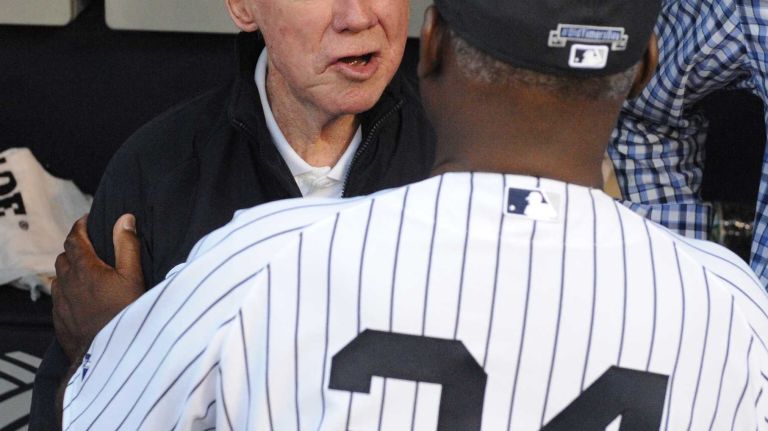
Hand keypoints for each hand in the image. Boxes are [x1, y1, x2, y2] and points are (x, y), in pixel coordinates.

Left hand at [51, 214, 145, 361]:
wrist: (108, 355)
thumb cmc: (125, 313)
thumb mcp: (133, 276)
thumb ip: (127, 245)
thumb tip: (124, 219)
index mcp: (85, 268)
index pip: (75, 238)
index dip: (80, 226)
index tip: (87, 220)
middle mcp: (67, 282)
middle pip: (64, 256)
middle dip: (75, 247)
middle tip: (90, 247)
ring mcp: (61, 303)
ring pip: (59, 277)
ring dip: (69, 269)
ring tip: (85, 271)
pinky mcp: (60, 320)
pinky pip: (58, 298)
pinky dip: (67, 290)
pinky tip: (80, 297)